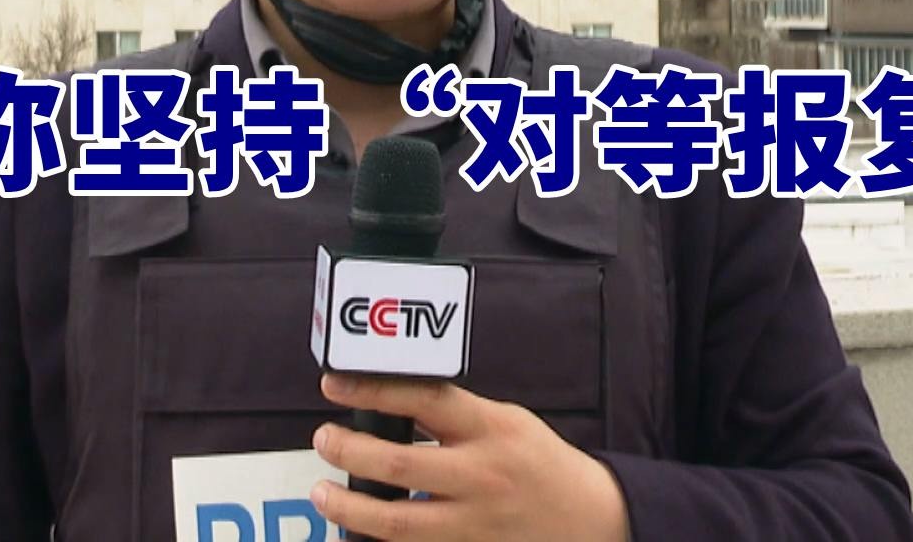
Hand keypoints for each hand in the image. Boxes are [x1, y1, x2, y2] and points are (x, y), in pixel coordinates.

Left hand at [309, 372, 629, 541]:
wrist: (589, 517)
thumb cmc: (539, 462)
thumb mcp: (507, 421)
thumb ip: (455, 415)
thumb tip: (391, 402)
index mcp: (491, 429)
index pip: (423, 400)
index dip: (372, 391)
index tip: (334, 384)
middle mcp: (481, 475)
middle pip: (398, 463)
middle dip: (349, 449)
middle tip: (323, 438)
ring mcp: (475, 521)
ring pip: (396, 521)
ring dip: (349, 506)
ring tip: (324, 492)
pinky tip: (354, 532)